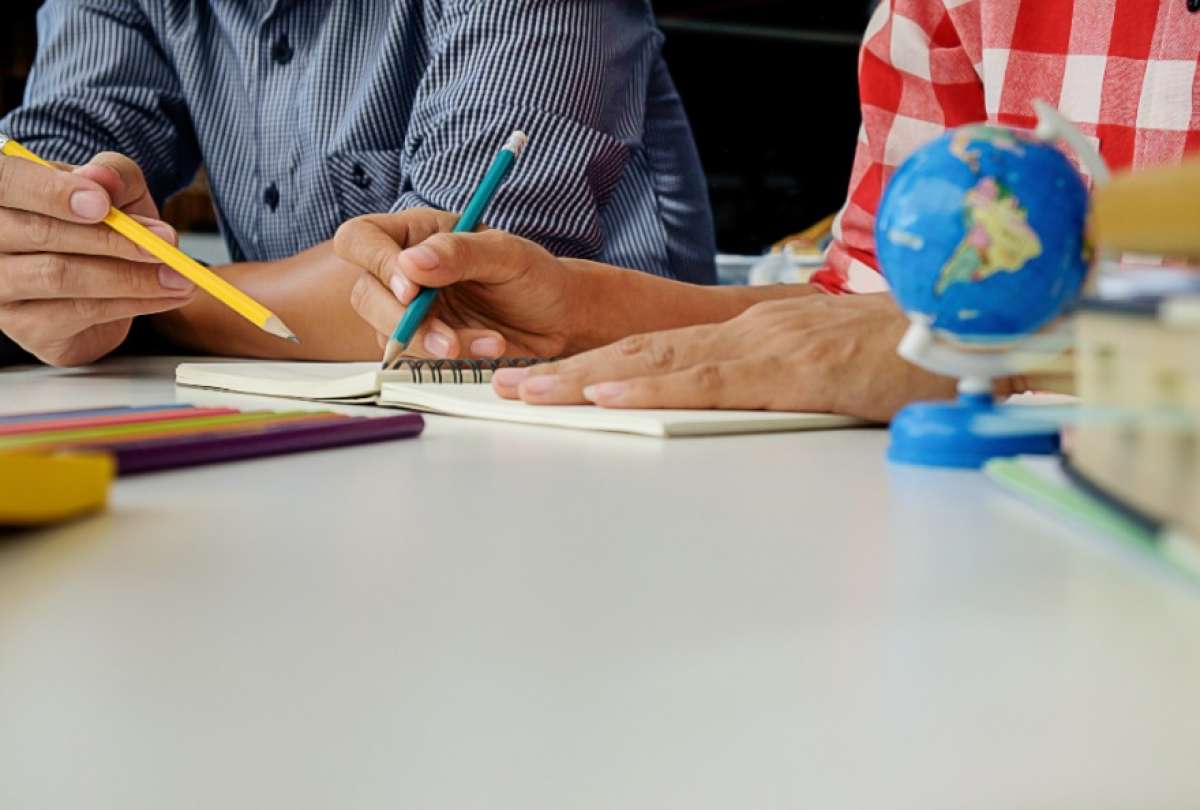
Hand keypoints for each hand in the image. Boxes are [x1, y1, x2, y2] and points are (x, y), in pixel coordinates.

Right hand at [0, 151, 194, 365]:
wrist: (103, 280)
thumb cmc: (99, 222)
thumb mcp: (113, 188)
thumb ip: (113, 176)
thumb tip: (102, 181)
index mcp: (1, 192)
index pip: (8, 183)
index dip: (52, 193)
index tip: (103, 205)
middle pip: (40, 234)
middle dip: (112, 239)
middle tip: (165, 243)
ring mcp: (0, 287)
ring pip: (61, 277)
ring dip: (130, 277)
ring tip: (178, 275)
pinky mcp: (27, 326)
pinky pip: (81, 312)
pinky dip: (133, 303)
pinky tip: (165, 296)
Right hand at [334, 209, 576, 359]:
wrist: (560, 320)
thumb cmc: (535, 276)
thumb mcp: (507, 254)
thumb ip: (460, 252)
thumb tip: (411, 264)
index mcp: (416, 233)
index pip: (361, 239)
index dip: (376, 264)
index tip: (411, 289)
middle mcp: (405, 271)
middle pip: (364, 294)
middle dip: (401, 320)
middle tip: (445, 336)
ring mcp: (410, 311)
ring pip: (386, 333)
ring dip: (432, 344)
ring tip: (490, 340)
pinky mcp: (423, 344)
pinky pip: (416, 357)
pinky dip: (451, 358)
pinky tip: (489, 347)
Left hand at [490, 293, 958, 420]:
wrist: (972, 332)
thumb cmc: (905, 357)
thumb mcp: (825, 370)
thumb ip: (774, 384)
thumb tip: (728, 404)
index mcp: (751, 337)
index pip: (657, 351)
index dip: (594, 366)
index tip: (544, 381)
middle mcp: (747, 333)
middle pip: (640, 353)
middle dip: (567, 371)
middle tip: (504, 386)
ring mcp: (768, 346)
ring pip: (659, 362)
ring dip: (586, 378)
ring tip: (528, 391)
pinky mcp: (795, 370)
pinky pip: (710, 381)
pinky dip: (653, 387)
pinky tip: (607, 395)